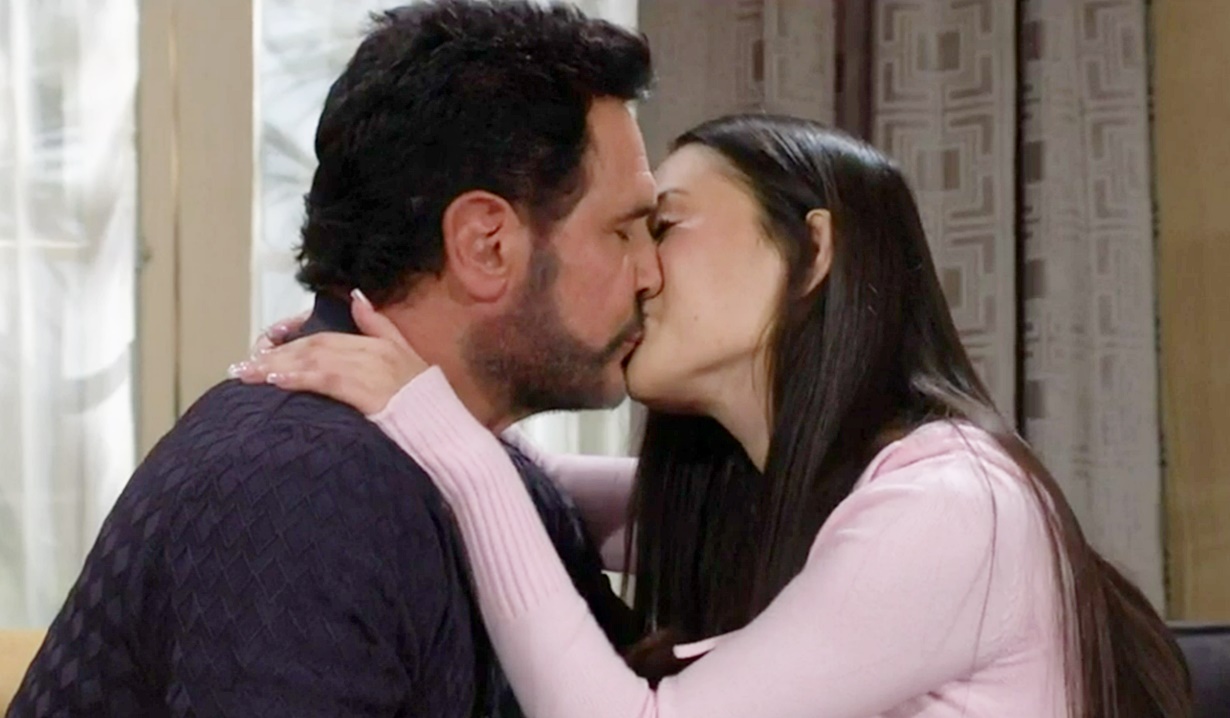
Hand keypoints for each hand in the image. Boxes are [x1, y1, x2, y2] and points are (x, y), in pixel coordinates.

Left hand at [229, 290, 428, 414]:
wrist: (445, 431)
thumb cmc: (427, 404)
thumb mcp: (408, 357)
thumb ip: (380, 326)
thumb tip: (357, 297)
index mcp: (379, 343)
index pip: (324, 336)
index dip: (290, 341)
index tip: (263, 350)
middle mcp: (372, 350)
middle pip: (313, 346)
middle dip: (275, 355)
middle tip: (243, 367)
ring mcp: (370, 369)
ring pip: (314, 359)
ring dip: (277, 366)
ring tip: (248, 375)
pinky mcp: (367, 390)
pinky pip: (327, 379)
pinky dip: (300, 377)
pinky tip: (276, 380)